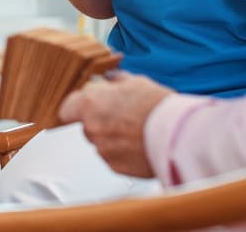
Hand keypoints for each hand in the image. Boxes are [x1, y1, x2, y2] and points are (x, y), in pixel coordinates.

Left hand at [58, 72, 172, 177]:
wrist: (178, 135)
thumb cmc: (158, 107)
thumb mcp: (136, 82)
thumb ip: (116, 81)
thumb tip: (110, 79)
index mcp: (91, 104)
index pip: (67, 107)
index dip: (77, 105)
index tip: (87, 103)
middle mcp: (92, 128)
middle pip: (86, 124)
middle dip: (99, 120)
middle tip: (122, 115)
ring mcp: (103, 149)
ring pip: (100, 142)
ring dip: (112, 137)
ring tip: (136, 129)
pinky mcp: (116, 167)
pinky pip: (113, 157)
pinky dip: (123, 152)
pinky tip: (140, 142)